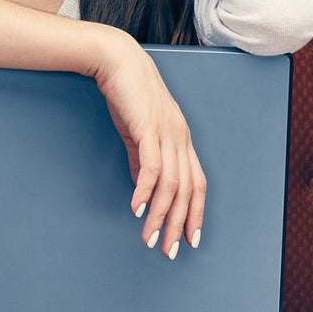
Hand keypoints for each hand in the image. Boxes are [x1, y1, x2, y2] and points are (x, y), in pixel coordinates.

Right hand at [88, 32, 205, 258]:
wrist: (116, 60)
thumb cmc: (126, 92)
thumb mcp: (136, 130)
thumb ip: (142, 157)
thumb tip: (143, 186)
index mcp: (181, 139)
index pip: (197, 184)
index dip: (195, 213)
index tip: (189, 238)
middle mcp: (180, 139)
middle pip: (188, 191)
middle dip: (180, 224)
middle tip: (170, 251)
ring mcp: (167, 133)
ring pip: (171, 184)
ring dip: (161, 216)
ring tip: (149, 238)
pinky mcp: (148, 128)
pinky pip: (151, 167)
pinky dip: (146, 191)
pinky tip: (137, 208)